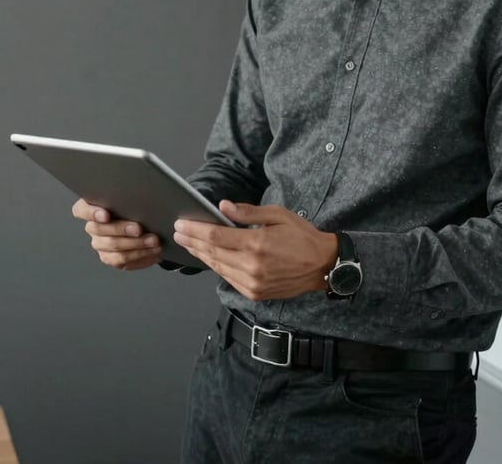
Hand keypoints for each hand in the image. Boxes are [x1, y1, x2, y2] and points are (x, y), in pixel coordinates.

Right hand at [72, 198, 162, 270]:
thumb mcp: (134, 199)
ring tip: (153, 240)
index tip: (106, 215)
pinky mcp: (110, 257)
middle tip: (139, 229)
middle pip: (99, 230)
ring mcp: (100, 243)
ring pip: (112, 245)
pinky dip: (139, 254)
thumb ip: (130, 198)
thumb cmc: (138, 209)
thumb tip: (142, 195)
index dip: (90, 213)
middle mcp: (94, 227)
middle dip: (122, 229)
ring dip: (136, 244)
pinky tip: (152, 249)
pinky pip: (121, 259)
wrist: (149, 228)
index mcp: (94, 208)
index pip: (81, 210)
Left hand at [173, 201, 337, 300]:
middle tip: (178, 233)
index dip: (195, 230)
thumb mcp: (279, 215)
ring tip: (189, 244)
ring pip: (218, 268)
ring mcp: (252, 283)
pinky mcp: (254, 293)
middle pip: (212, 253)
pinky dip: (217, 267)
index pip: (216, 237)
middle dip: (192, 242)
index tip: (181, 224)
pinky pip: (228, 278)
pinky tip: (209, 258)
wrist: (322, 266)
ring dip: (201, 255)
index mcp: (257, 244)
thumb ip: (248, 213)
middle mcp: (252, 266)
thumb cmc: (302, 236)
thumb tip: (223, 207)